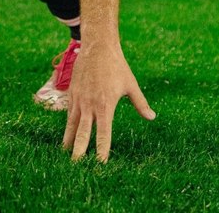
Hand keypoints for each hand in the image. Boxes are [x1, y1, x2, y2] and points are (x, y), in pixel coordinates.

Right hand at [62, 41, 154, 161]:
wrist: (97, 47)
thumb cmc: (117, 66)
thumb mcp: (131, 84)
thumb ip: (140, 103)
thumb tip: (152, 117)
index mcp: (106, 106)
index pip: (103, 135)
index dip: (101, 151)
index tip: (100, 166)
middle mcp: (90, 106)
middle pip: (82, 135)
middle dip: (79, 154)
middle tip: (75, 171)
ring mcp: (79, 101)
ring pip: (71, 127)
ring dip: (69, 144)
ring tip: (65, 159)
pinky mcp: (72, 95)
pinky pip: (68, 116)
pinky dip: (66, 128)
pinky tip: (66, 138)